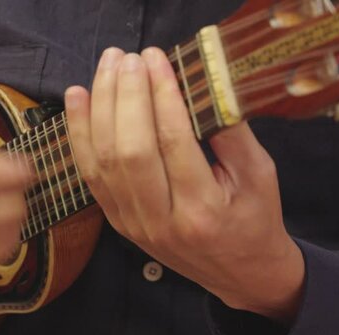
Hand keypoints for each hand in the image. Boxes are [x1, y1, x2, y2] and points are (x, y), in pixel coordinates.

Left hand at [65, 47, 304, 321]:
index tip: (157, 59)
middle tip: (129, 58)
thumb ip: (232, 132)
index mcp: (202, 211)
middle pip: (130, 151)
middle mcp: (160, 220)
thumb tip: (204, 83)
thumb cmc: (252, 220)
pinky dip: (80, 134)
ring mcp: (132, 223)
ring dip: (98, 108)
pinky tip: (78, 100)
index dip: (162, 96)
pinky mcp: (116, 220)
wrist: (237, 272)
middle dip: (126, 97)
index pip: (174, 143)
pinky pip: (90, 173)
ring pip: (103, 160)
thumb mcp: (260, 176)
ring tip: (106, 68)